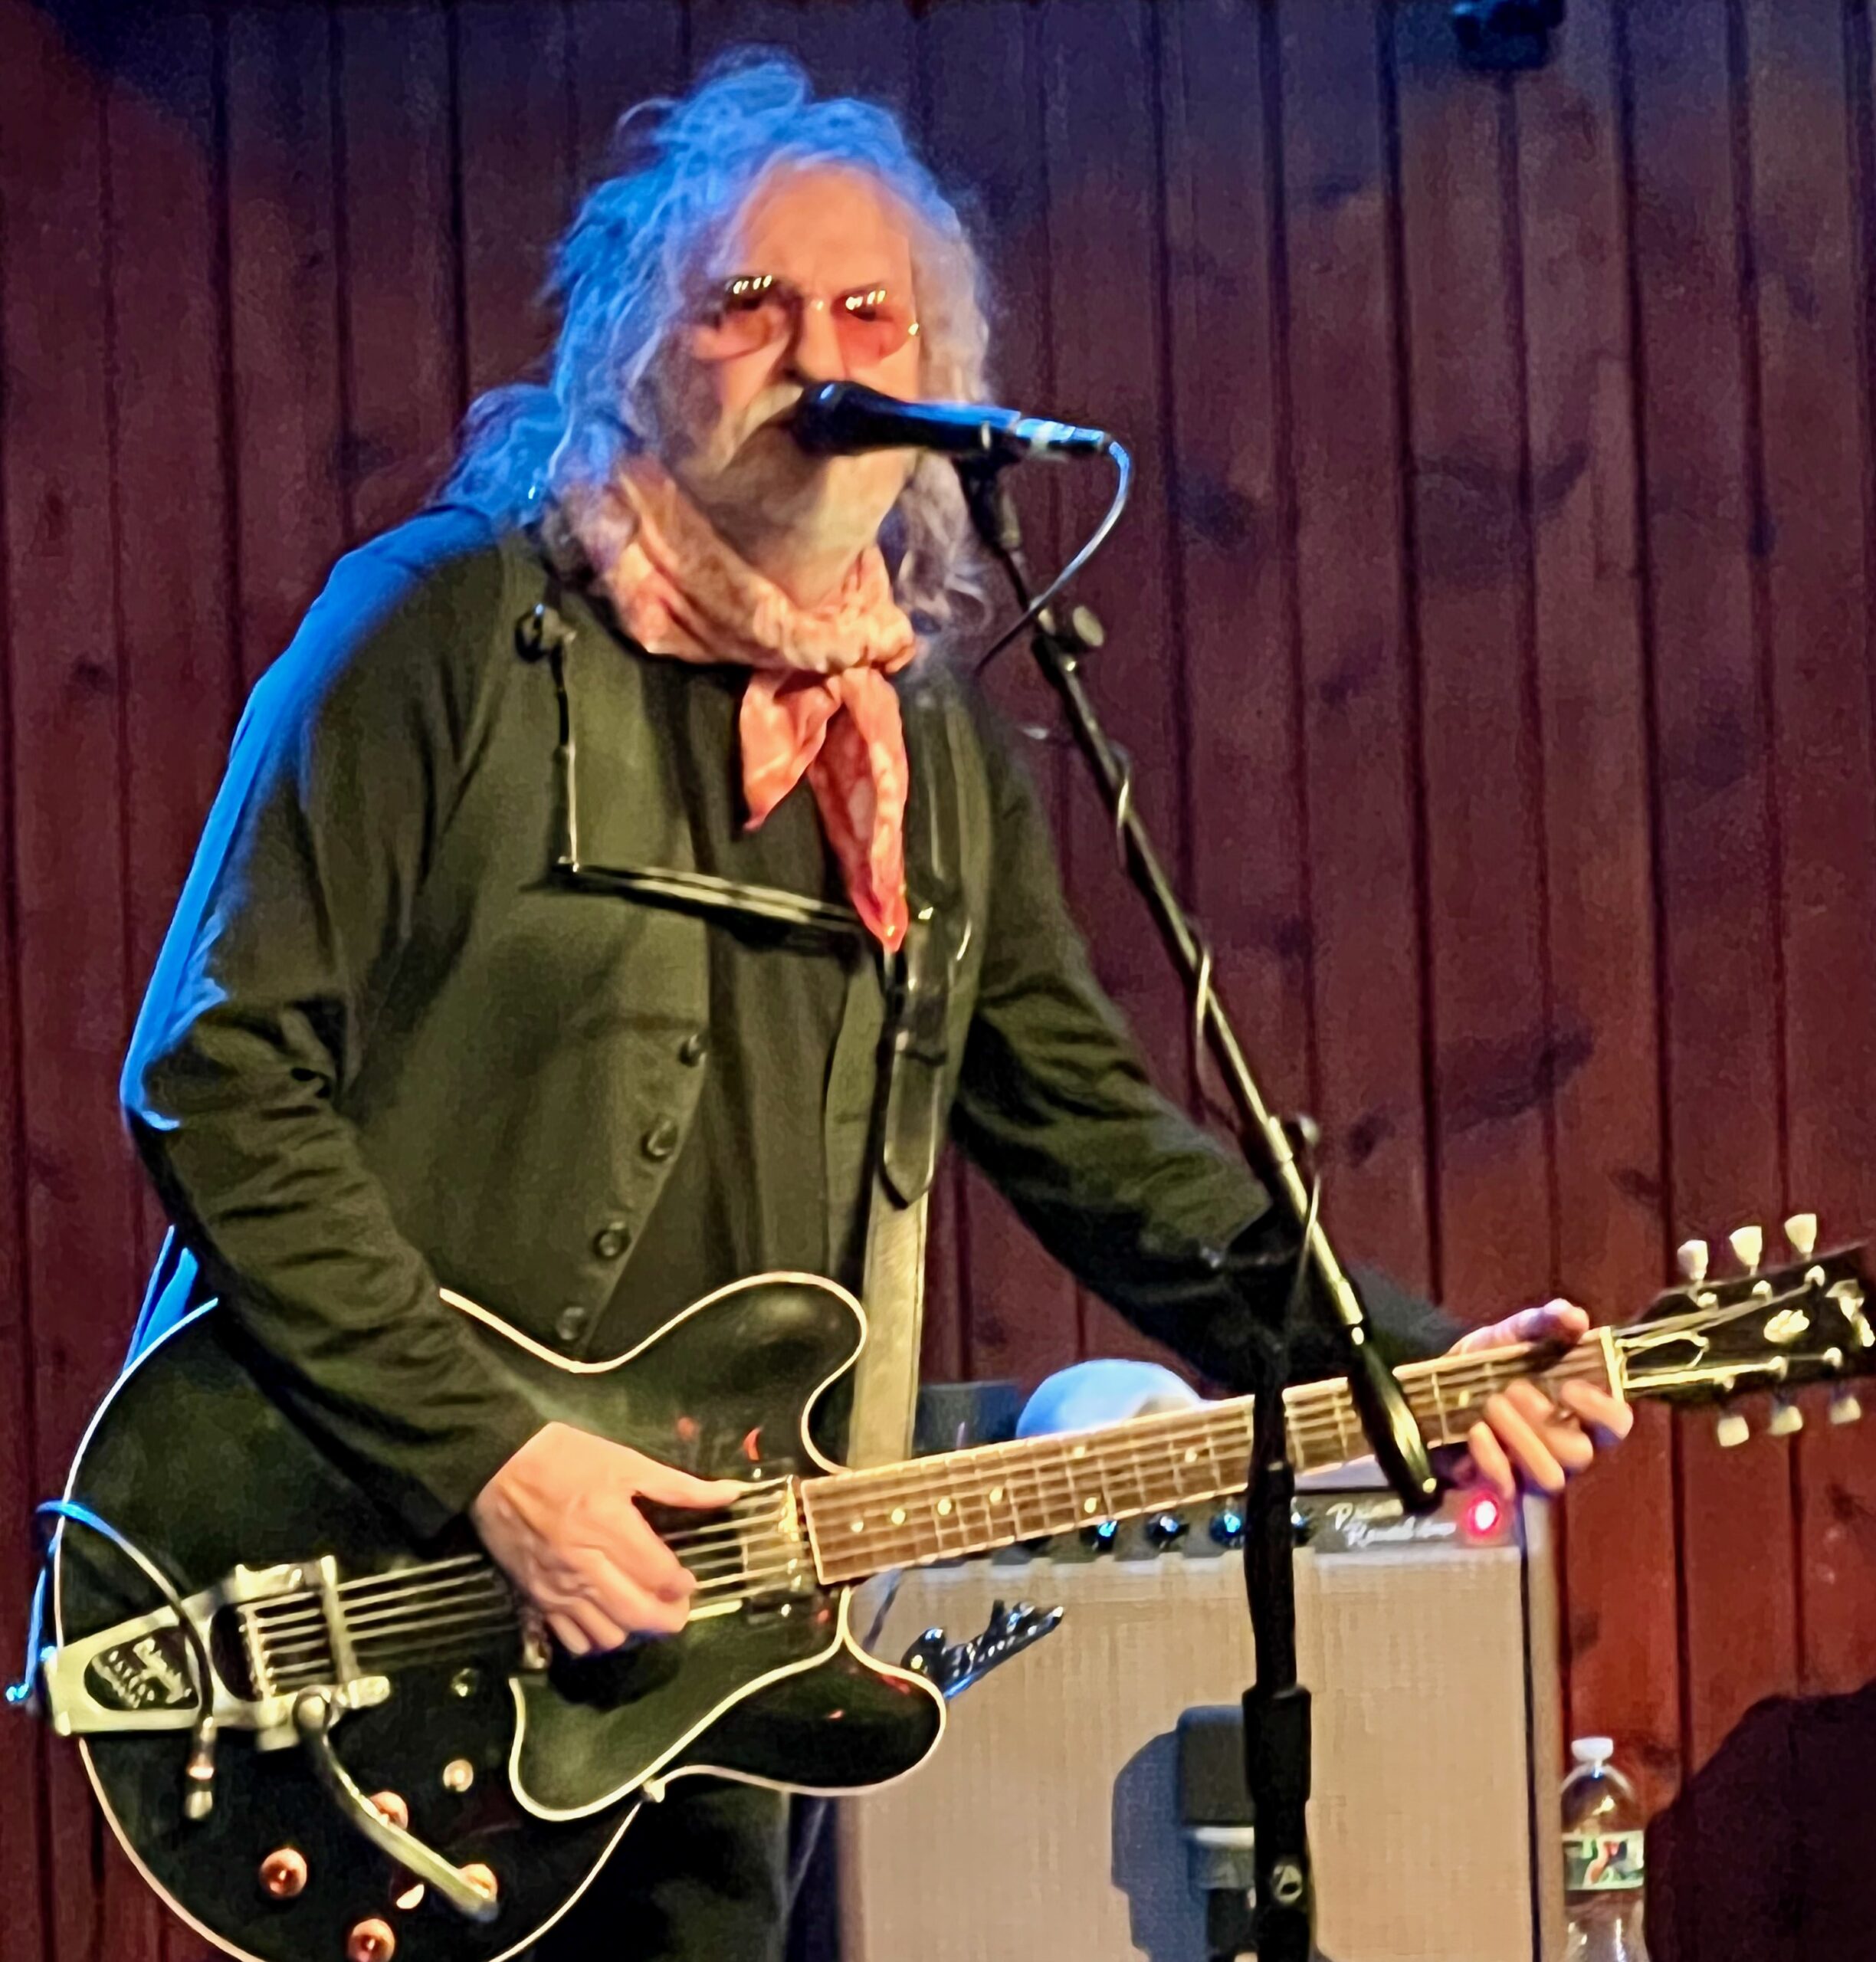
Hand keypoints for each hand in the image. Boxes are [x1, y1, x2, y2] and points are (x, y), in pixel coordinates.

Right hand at [470, 1422, 743, 1655]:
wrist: (495, 1465)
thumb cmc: (567, 1458)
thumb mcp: (626, 1462)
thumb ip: (680, 1485)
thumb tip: (731, 1493)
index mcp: (610, 1526)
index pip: (660, 1575)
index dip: (683, 1584)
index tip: (688, 1579)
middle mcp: (585, 1565)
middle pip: (638, 1613)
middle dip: (668, 1618)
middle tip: (677, 1607)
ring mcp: (558, 1587)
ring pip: (607, 1634)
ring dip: (633, 1630)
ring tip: (642, 1611)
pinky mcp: (535, 1598)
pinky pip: (571, 1640)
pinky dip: (595, 1639)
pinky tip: (606, 1619)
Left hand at [1445, 1301, 1632, 1502]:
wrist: (1434, 1387)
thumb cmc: (1489, 1364)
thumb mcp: (1512, 1334)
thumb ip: (1545, 1323)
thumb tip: (1576, 1318)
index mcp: (1580, 1411)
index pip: (1617, 1424)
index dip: (1602, 1410)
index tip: (1569, 1386)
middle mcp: (1565, 1447)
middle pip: (1580, 1454)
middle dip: (1543, 1420)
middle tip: (1512, 1389)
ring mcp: (1533, 1471)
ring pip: (1550, 1477)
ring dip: (1519, 1438)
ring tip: (1491, 1405)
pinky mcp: (1501, 1486)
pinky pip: (1509, 1487)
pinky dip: (1491, 1457)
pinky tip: (1475, 1430)